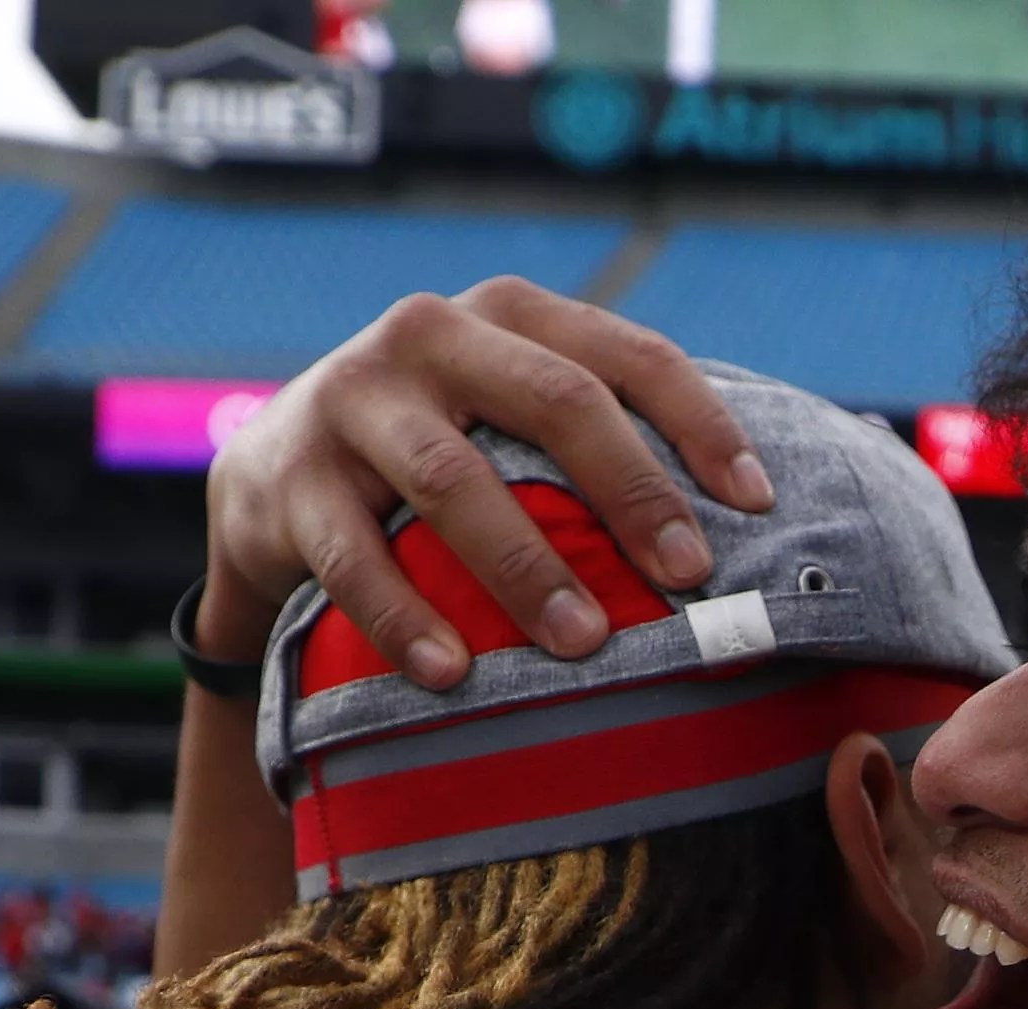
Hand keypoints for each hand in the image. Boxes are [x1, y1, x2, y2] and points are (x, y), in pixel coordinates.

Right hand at [198, 276, 776, 681]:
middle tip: (689, 577)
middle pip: (554, 402)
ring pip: (453, 481)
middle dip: (632, 492)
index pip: (628, 354)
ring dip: (527, 568)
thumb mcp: (511, 420)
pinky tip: (453, 673)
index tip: (756, 506)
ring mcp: (352, 400)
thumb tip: (756, 515)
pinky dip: (406, 618)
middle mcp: (431, 335)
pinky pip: (354, 556)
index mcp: (510, 315)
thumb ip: (603, 437)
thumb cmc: (440, 456)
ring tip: (584, 643)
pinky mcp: (290, 480)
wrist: (271, 480)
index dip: (700, 425)